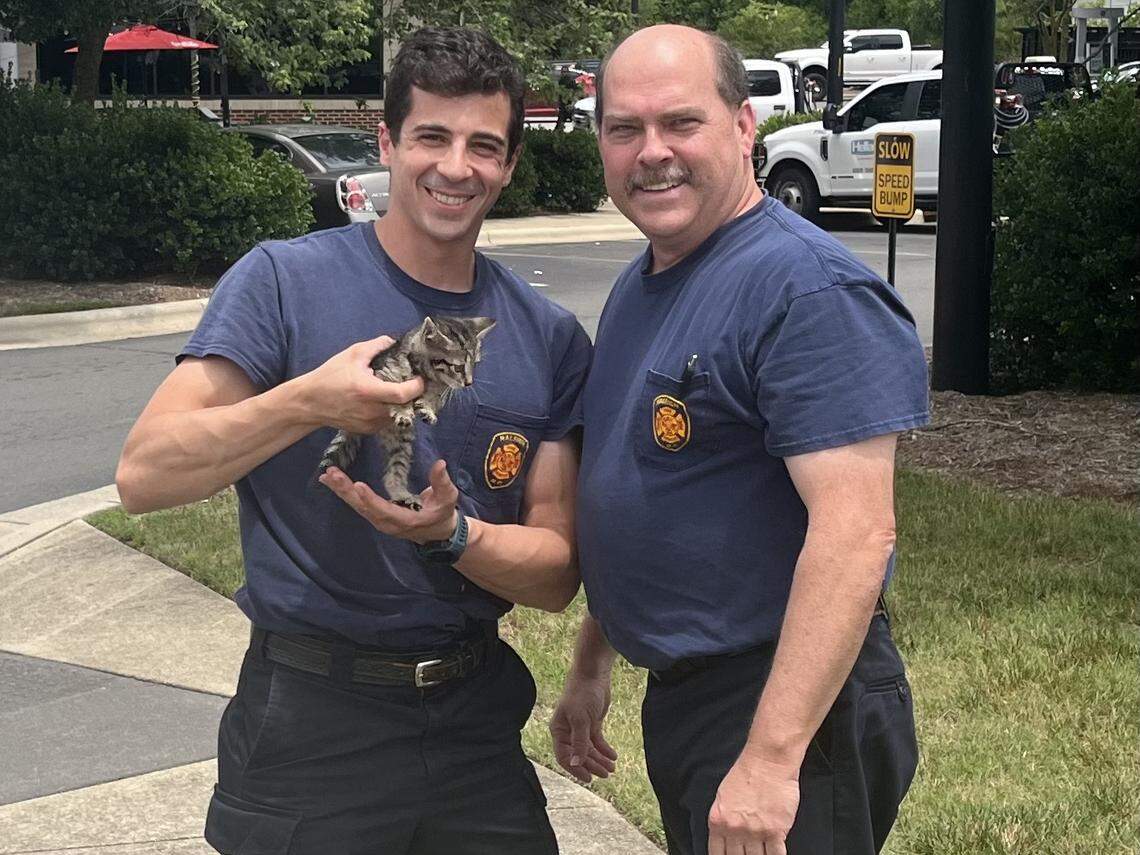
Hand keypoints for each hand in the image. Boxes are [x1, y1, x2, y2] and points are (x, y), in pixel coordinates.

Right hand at [299, 335, 423, 433]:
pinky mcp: (368, 431)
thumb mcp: (352, 354)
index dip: (417, 386)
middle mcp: (371, 411)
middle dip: (413, 396)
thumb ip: (377, 346)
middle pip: (406, 407)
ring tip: (398, 391)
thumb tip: (395, 341)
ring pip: (398, 417)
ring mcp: (370, 424)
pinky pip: (388, 422)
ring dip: (403, 405)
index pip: (403, 394)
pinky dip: (391, 412)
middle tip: (413, 384)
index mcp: (368, 391)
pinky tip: (385, 401)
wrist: (310, 402)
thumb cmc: (330, 376)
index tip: (420, 377)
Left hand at [319, 459, 458, 543]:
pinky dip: (344, 492)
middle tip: (333, 475)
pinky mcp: (375, 515)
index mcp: (406, 520)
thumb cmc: (443, 513)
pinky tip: (330, 480)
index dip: (371, 500)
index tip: (358, 485)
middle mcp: (388, 523)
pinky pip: (357, 504)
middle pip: (364, 509)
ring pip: (357, 506)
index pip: (385, 511)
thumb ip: (442, 482)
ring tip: (328, 475)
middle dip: (348, 492)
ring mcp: (380, 520)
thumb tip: (440, 463)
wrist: (437, 532)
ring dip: (342, 491)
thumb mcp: (448, 498)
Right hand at [550, 671, 617, 782]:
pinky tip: (613, 756)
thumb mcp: (581, 719)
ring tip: (612, 768)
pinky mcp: (592, 723)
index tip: (589, 778)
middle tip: (606, 774)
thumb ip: (579, 742)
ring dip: (600, 759)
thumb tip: (576, 763)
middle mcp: (567, 731)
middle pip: (579, 755)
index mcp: (559, 731)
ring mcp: (580, 728)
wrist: (593, 674)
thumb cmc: (582, 693)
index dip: (575, 768)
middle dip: (592, 765)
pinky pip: (597, 741)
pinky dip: (604, 749)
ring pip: (589, 750)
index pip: (564, 756)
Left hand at [707, 752, 799, 854]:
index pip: (716, 854)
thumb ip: (723, 820)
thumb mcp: (722, 796)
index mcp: (718, 821)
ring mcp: (755, 832)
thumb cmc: (747, 773)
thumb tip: (725, 837)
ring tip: (760, 854)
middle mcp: (734, 829)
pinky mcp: (775, 832)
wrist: (767, 761)